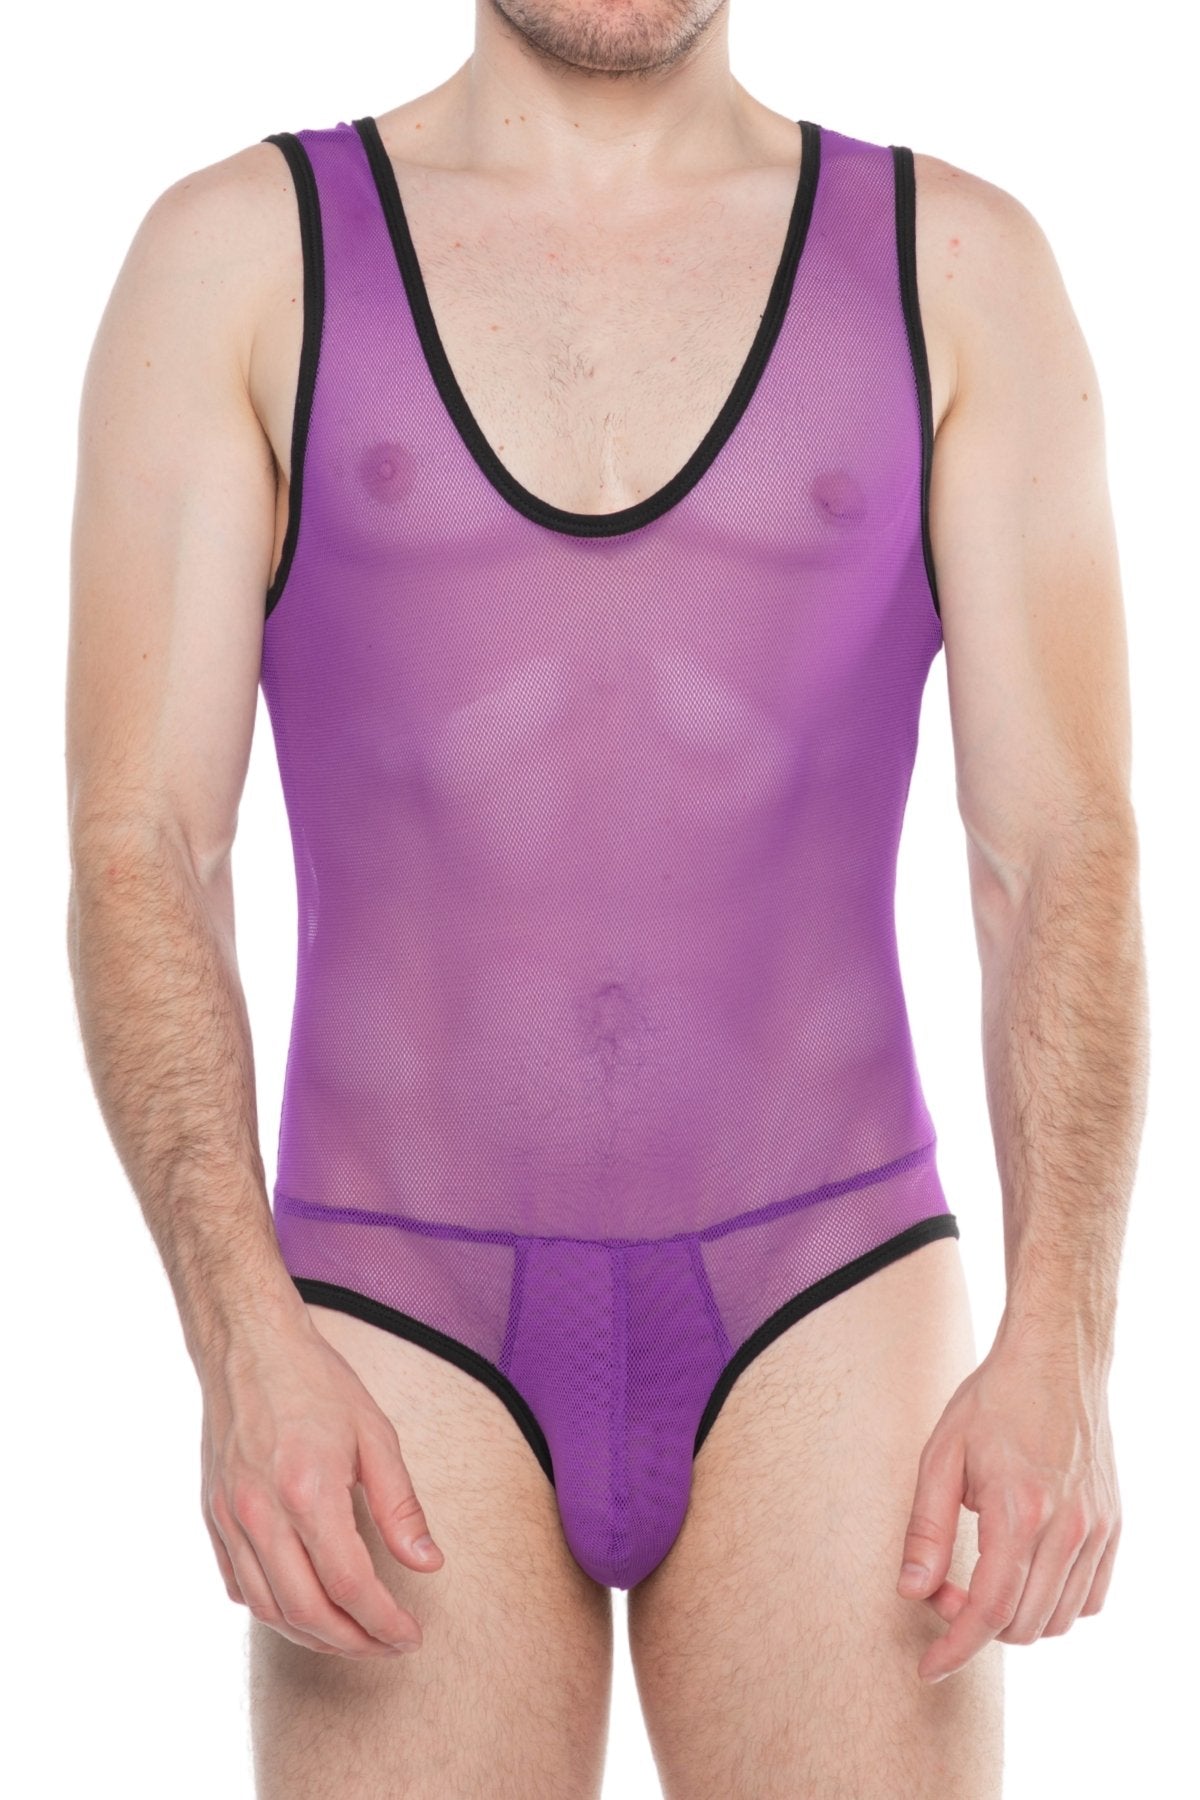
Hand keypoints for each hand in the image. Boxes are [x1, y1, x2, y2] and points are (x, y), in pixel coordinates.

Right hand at [198, 1308, 443, 1657]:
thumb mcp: (375, 1434)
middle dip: (353, 1643)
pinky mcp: (213, 1516)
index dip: (384, 1622)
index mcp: (309, 1490)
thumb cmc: (317, 1383)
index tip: (410, 1636)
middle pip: (307, 1611)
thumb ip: (400, 1506)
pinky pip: (239, 1585)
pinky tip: (302, 1606)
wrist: (248, 1346)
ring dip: (312, 1637)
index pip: (349, 1585)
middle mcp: (262, 1513)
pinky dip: (272, 1610)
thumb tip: (428, 1564)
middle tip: (387, 1645)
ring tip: (351, 1635)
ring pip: (268, 1609)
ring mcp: (230, 1517)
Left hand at [895, 1329, 1120, 1681]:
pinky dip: (1054, 1603)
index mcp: (1019, 1511)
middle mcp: (1068, 1529)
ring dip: (1015, 1618)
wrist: (1055, 1360)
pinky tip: (1024, 1573)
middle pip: (1023, 1624)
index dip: (955, 1648)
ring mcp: (1098, 1530)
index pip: (989, 1612)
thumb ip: (926, 1528)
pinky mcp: (1113, 1527)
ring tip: (982, 1576)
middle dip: (976, 1626)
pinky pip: (1089, 1598)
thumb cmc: (992, 1401)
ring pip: (1058, 1620)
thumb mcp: (941, 1455)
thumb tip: (912, 1590)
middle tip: (945, 1588)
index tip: (928, 1667)